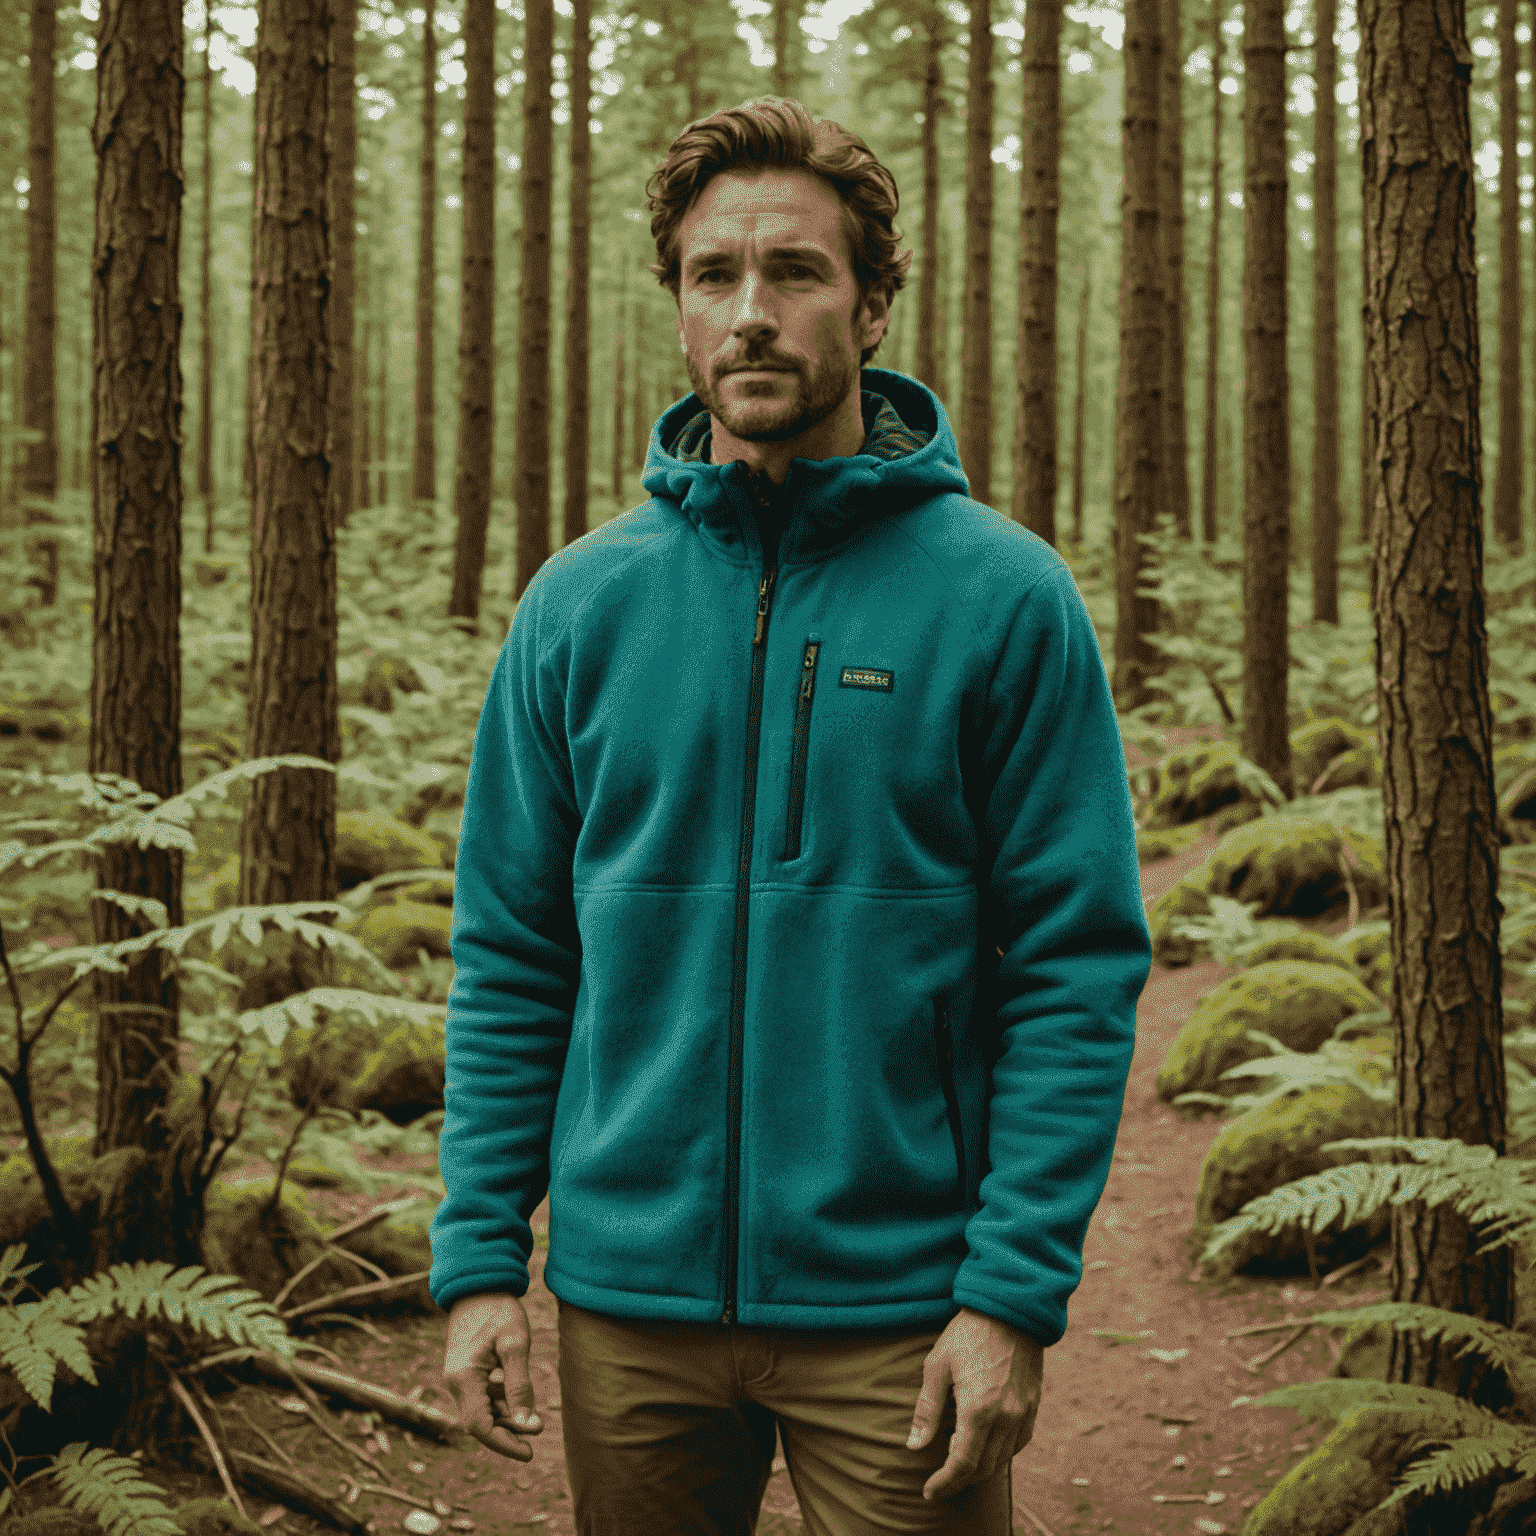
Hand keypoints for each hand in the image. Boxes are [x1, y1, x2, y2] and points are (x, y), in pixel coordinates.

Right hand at [443, 1292, 544, 1460]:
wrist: (479, 1286)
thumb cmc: (498, 1310)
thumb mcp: (515, 1343)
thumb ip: (519, 1384)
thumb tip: (527, 1424)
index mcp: (464, 1378)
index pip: (480, 1426)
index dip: (503, 1444)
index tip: (528, 1453)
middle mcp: (457, 1383)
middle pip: (481, 1423)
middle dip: (508, 1434)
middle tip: (537, 1435)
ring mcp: (460, 1378)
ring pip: (483, 1412)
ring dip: (507, 1420)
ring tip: (535, 1422)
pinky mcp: (467, 1373)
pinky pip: (483, 1398)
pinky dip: (502, 1405)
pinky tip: (521, 1402)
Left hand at [907, 1306, 1043, 1501]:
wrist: (1009, 1309)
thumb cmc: (967, 1333)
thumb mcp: (937, 1366)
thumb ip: (927, 1410)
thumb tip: (914, 1446)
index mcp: (978, 1409)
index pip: (962, 1463)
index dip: (945, 1482)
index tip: (930, 1491)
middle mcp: (1005, 1417)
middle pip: (983, 1468)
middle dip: (960, 1481)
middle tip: (940, 1483)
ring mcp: (1022, 1413)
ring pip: (1002, 1460)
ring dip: (980, 1470)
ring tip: (959, 1467)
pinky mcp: (1033, 1405)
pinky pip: (1018, 1444)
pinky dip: (1001, 1454)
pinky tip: (986, 1447)